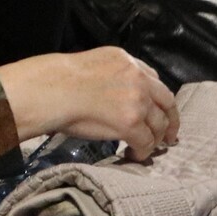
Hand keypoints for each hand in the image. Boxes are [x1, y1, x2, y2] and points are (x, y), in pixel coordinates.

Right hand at [0, 48, 179, 159]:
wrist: (46, 91)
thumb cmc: (54, 79)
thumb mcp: (88, 65)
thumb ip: (108, 75)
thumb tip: (109, 95)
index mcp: (125, 60)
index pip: (152, 78)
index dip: (155, 97)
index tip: (155, 108)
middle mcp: (137, 77)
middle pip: (166, 101)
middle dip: (170, 120)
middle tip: (168, 134)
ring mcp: (137, 100)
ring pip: (158, 124)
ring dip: (156, 138)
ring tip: (147, 148)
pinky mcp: (132, 123)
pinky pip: (146, 142)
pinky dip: (142, 151)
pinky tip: (134, 155)